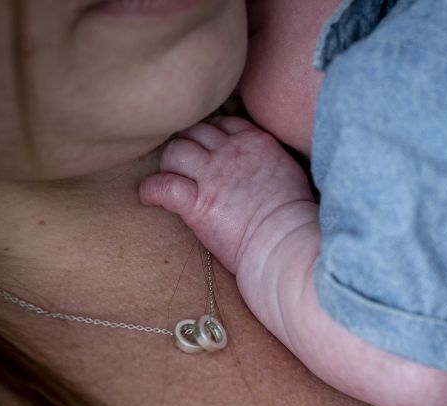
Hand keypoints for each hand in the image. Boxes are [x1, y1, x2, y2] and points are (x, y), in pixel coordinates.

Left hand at [139, 116, 313, 271]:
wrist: (287, 242)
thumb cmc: (296, 217)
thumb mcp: (291, 173)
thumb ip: (271, 160)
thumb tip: (264, 164)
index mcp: (256, 142)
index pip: (224, 122)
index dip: (211, 133)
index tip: (208, 147)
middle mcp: (231, 152)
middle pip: (194, 132)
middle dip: (187, 144)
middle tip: (185, 164)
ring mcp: (212, 176)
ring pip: (175, 151)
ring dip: (169, 163)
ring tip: (170, 177)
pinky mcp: (197, 203)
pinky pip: (162, 186)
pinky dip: (151, 190)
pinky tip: (150, 198)